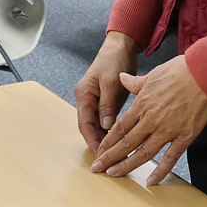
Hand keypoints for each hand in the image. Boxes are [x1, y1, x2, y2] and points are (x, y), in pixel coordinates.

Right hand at [74, 31, 139, 149]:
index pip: (84, 124)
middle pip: (90, 128)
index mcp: (84, 95)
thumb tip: (106, 126)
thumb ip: (107, 104)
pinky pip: (106, 120)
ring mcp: (96, 101)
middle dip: (98, 144)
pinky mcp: (106, 101)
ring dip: (105, 139)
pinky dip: (112, 130)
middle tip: (109, 160)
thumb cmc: (114, 59)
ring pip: (98, 126)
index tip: (101, 155)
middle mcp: (87, 99)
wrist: (122, 46)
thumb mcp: (110, 82)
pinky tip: (120, 140)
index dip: (92, 141)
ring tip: (115, 154)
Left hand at [90, 55, 206, 185]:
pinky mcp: (184, 137)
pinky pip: (170, 158)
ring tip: (114, 174)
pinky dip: (160, 171)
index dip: (107, 141)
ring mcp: (168, 130)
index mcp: (142, 105)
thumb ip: (135, 82)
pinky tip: (151, 181)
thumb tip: (121, 78)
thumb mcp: (152, 75)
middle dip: (110, 157)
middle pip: (126, 143)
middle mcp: (151, 120)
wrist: (204, 74)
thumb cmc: (179, 72)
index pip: (119, 128)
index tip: (99, 151)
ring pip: (143, 153)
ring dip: (127, 165)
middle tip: (97, 168)